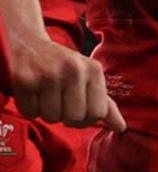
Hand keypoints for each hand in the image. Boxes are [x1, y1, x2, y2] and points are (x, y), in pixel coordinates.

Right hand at [9, 34, 123, 129]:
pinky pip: (30, 112)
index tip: (78, 109)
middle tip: (59, 102)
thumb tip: (120, 128)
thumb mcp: (88, 77)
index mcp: (93, 70)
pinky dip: (30, 109)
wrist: (28, 44)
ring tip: (45, 95)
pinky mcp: (24, 80)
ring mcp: (48, 74)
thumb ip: (105, 103)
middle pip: (74, 118)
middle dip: (65, 117)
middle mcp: (73, 70)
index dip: (86, 118)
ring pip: (51, 117)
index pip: (97, 113)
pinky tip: (32, 94)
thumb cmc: (62, 65)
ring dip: (46, 112)